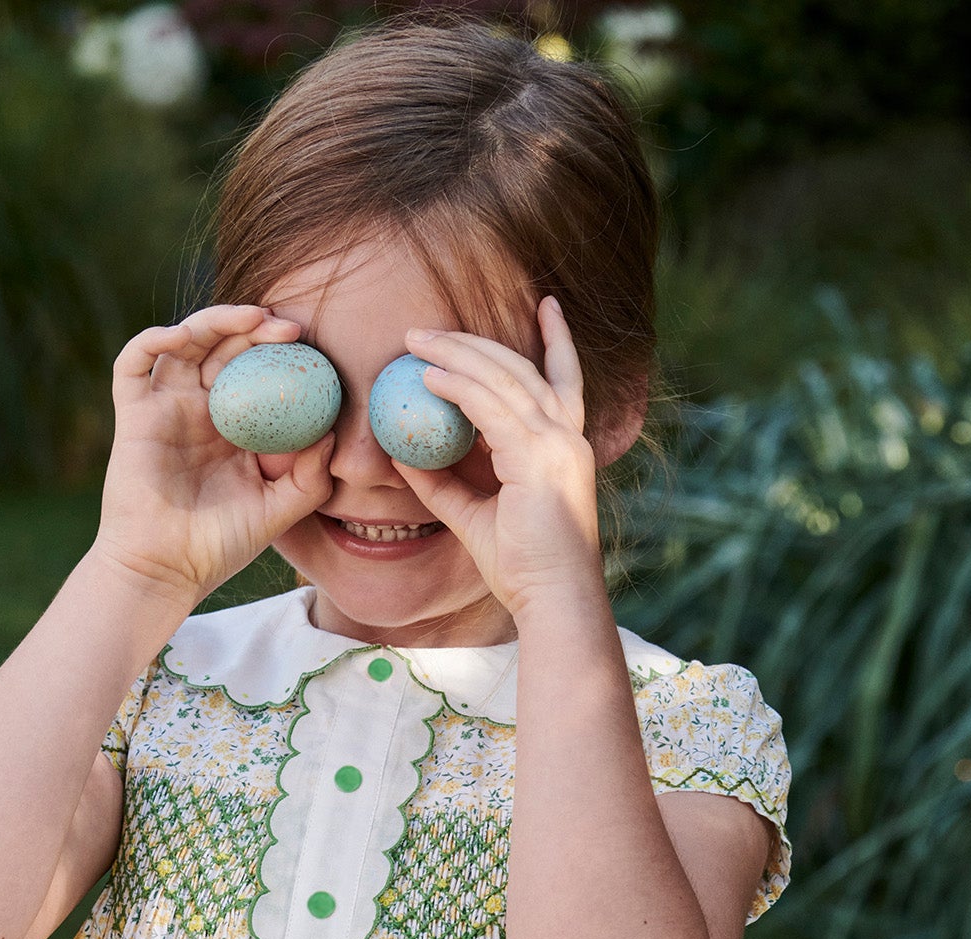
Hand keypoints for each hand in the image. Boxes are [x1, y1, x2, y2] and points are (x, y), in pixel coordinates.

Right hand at [93, 307, 334, 606]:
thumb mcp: (278, 510)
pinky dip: (153, 338)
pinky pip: (133, 363)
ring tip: (252, 318)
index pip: (255, 370)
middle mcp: (197, 410)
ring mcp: (164, 409)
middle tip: (291, 328)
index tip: (311, 346)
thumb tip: (334, 433)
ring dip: (215, 320)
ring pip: (184, 343)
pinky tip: (183, 335)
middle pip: (223, 347)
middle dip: (255, 327)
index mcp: (231, 427)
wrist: (166, 571)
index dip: (279, 351)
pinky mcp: (133, 415)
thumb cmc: (219, 547)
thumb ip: (309, 477)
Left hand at [397, 298, 602, 618]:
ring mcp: (557, 444)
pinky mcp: (540, 458)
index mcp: (566, 447)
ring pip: (504, 378)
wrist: (554, 600)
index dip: (557, 340)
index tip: (546, 305)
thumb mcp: (474, 517)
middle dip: (474, 342)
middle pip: (521, 368)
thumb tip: (403, 458)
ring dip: (457, 355)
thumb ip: (442, 485)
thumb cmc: (523, 569)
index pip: (563, 379)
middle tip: (429, 328)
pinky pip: (491, 408)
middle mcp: (567, 438)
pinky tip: (428, 378)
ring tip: (416, 342)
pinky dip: (458, 388)